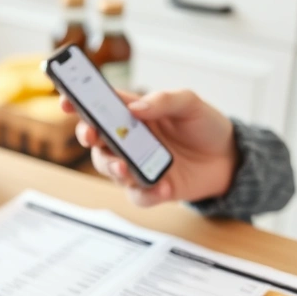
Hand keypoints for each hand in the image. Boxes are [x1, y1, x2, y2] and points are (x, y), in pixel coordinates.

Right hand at [63, 89, 238, 206]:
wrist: (229, 158)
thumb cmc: (206, 126)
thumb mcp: (190, 104)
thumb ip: (164, 100)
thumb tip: (136, 108)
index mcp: (133, 114)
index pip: (100, 106)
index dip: (78, 103)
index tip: (66, 102)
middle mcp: (129, 140)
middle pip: (96, 141)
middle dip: (88, 137)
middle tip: (91, 136)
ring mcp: (137, 165)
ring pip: (110, 169)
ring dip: (112, 168)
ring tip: (125, 168)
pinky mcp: (151, 188)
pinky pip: (138, 195)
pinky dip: (147, 193)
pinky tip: (163, 187)